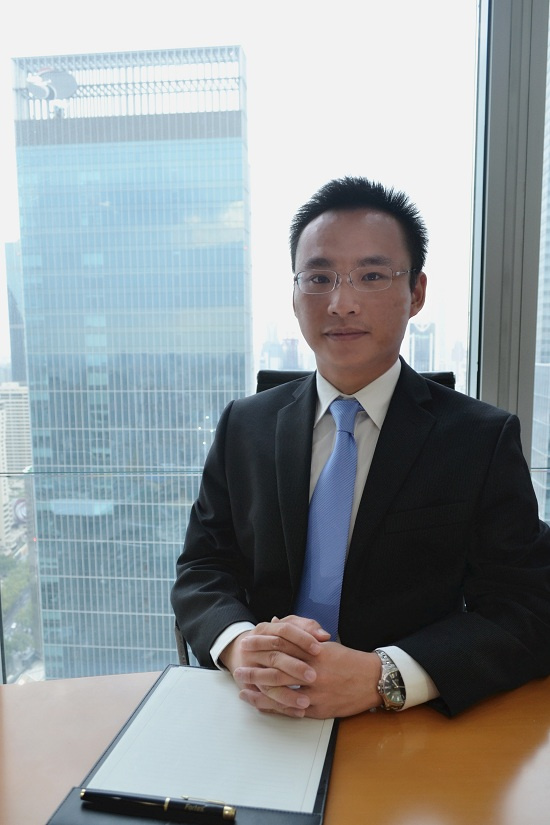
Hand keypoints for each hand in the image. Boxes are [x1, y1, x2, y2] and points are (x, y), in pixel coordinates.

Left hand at [223, 615, 381, 718]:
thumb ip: (300, 634)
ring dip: (260, 694)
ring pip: (282, 694)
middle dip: (256, 672)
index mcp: (314, 652)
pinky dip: (276, 709)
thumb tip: (276, 622)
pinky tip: (263, 707)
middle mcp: (314, 671)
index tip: (247, 645)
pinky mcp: (319, 708)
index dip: (262, 646)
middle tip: (238, 671)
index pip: (283, 647)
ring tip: (244, 692)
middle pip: (278, 671)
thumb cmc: (348, 660)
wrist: (374, 680)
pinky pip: (293, 710)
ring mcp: (316, 692)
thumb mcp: (325, 644)